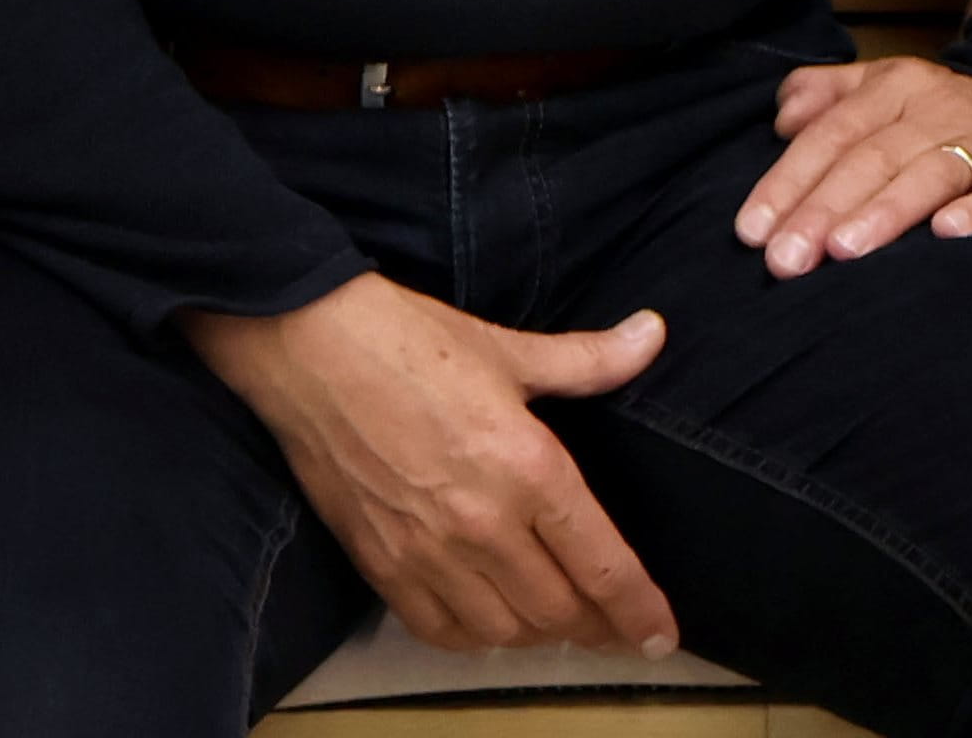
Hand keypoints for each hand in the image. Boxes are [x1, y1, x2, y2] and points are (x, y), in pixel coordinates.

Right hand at [185, 272, 680, 656]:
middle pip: (558, 609)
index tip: (659, 635)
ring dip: (539, 634)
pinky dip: (474, 636)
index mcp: (528, 468)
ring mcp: (429, 552)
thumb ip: (589, 360)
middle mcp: (484, 523)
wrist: (311, 350)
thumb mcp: (509, 349)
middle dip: (597, 627)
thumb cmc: (411, 342)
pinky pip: (440, 630)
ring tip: (558, 621)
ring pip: (504, 630)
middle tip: (615, 628)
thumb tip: (652, 335)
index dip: (637, 609)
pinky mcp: (382, 565)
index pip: (600, 563)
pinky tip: (490, 621)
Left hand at [732, 58, 971, 277]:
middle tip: (785, 261)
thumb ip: (828, 96)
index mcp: (896, 86)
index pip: (831, 134)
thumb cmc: (944, 122)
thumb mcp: (887, 92)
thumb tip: (780, 117)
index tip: (751, 232)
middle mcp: (937, 109)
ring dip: (884, 213)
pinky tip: (946, 236)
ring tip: (843, 253)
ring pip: (928, 175)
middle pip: (871, 158)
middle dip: (822, 209)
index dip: (788, 182)